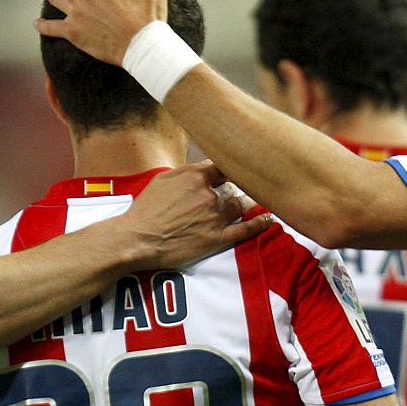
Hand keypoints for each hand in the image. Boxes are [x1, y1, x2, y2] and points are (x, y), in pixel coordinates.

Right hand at [113, 161, 270, 270]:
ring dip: (244, 204)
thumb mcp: (161, 180)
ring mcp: (214, 217)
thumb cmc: (145, 210)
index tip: (237, 168)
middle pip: (232, 187)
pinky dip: (259, 223)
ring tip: (251, 203)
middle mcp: (208, 195)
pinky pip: (245, 229)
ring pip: (239, 205)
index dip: (230, 169)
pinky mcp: (217, 238)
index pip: (222, 167)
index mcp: (195, 177)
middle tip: (243, 188)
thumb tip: (203, 167)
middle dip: (235, 189)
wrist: (138, 239)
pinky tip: (269, 219)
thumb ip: (185, 172)